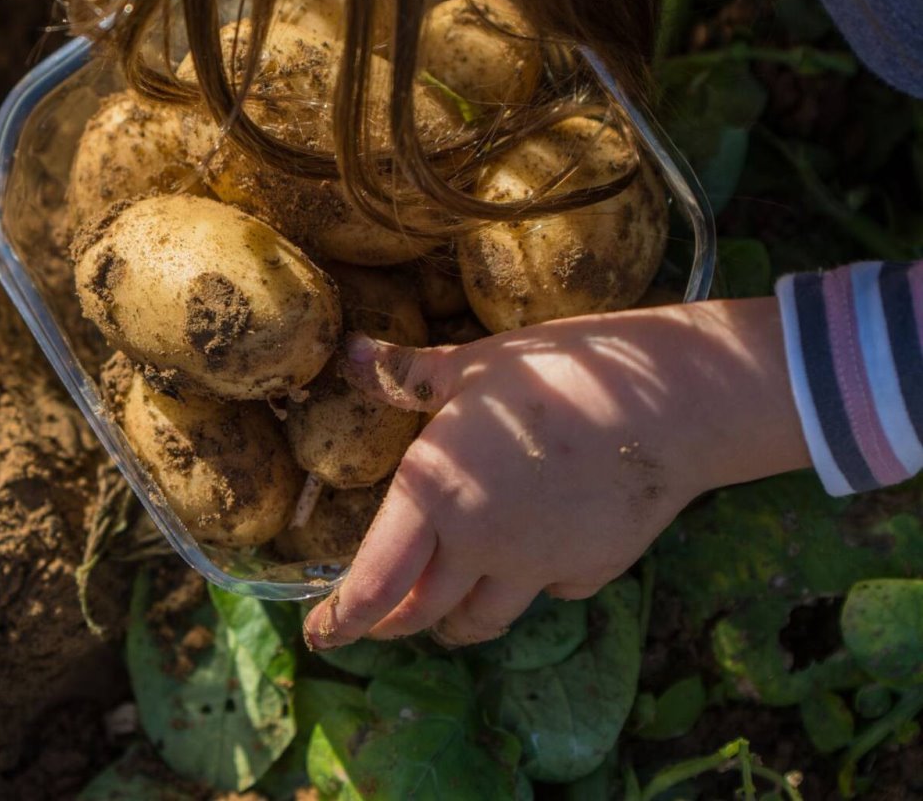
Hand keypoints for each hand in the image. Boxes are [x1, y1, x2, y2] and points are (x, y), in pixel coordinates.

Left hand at [302, 297, 810, 650]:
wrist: (667, 401)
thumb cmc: (556, 372)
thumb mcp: (470, 365)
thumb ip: (404, 374)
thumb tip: (346, 352)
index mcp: (435, 495)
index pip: (374, 583)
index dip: (341, 619)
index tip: (319, 634)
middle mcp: (478, 544)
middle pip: (423, 613)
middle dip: (393, 623)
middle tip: (378, 620)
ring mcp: (536, 566)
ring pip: (481, 619)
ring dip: (453, 620)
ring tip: (443, 610)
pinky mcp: (588, 572)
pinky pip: (545, 593)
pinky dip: (528, 586)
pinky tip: (532, 558)